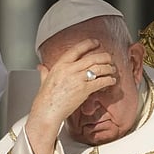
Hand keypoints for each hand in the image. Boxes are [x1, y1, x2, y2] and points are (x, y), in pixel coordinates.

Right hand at [25, 39, 115, 153]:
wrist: (48, 111)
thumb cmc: (46, 98)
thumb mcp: (43, 81)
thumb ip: (44, 72)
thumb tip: (41, 67)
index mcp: (60, 65)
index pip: (77, 49)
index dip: (88, 44)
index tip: (96, 43)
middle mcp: (70, 69)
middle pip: (92, 58)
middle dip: (104, 57)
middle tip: (110, 58)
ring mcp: (78, 79)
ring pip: (99, 68)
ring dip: (108, 68)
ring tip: (113, 70)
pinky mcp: (84, 89)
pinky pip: (100, 81)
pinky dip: (108, 80)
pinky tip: (112, 81)